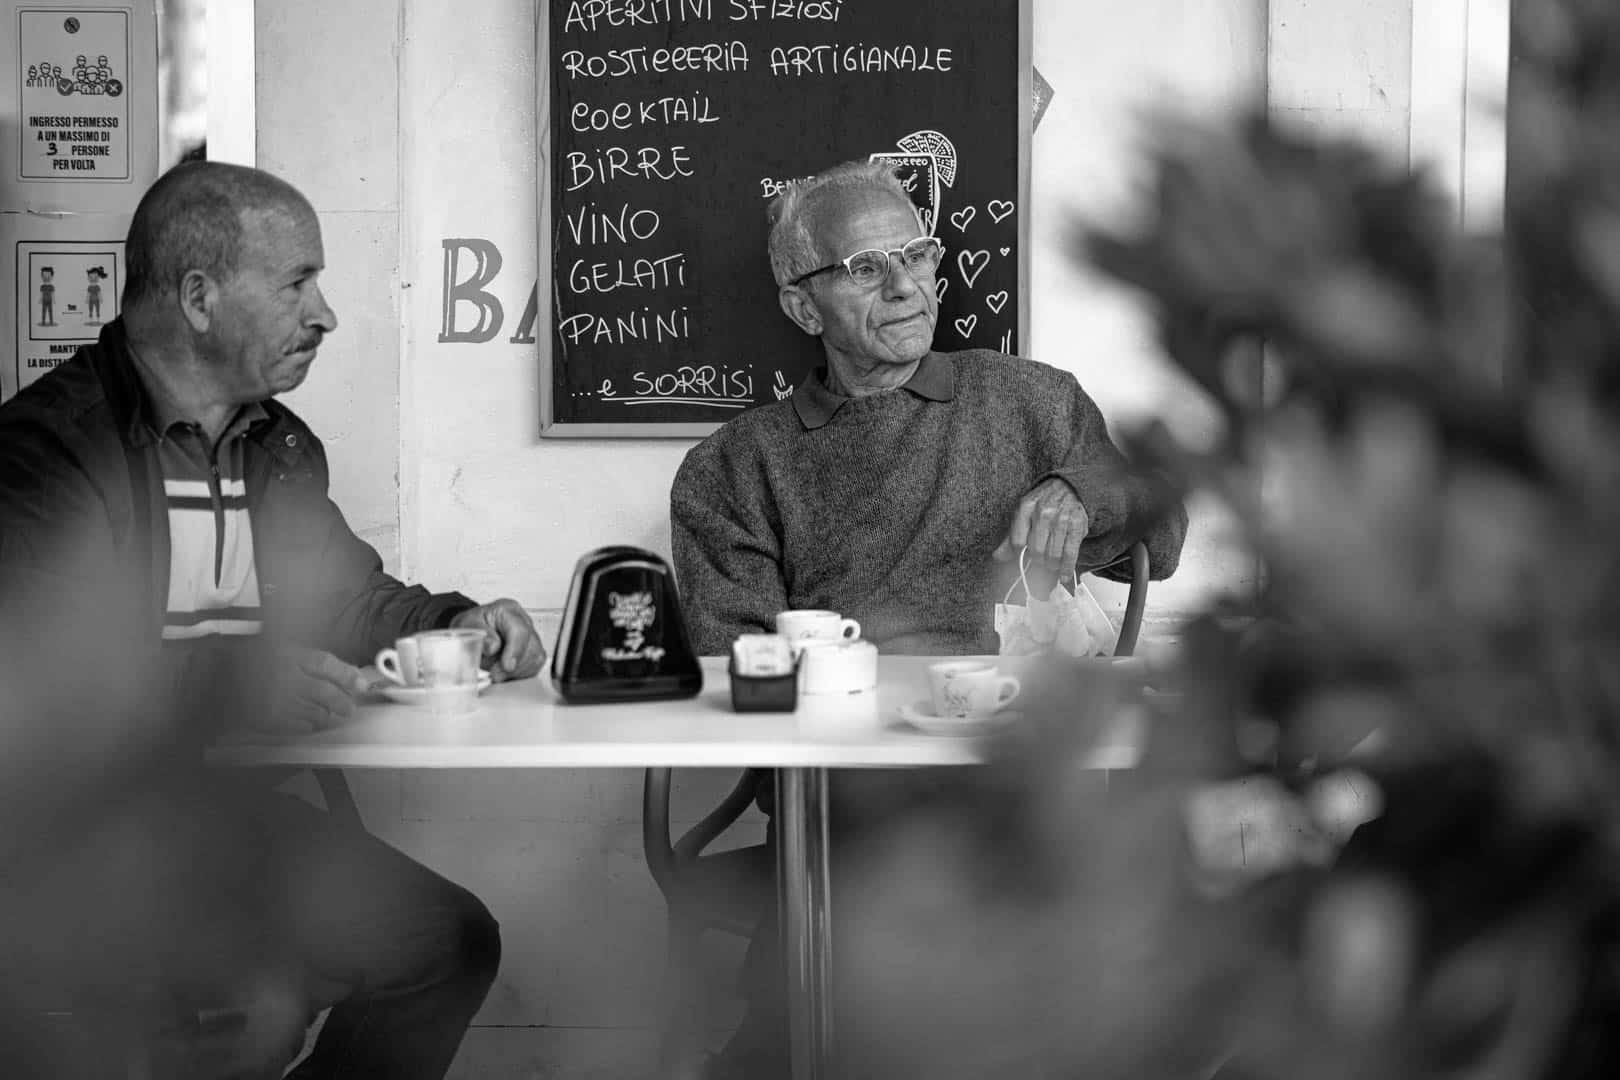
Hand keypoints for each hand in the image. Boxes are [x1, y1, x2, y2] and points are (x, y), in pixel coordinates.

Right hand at [251, 647, 368, 732]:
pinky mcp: (268, 719)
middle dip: (342, 703)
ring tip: (325, 715)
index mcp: (287, 654)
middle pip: (324, 692)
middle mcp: (283, 675)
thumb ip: (315, 664)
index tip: (362, 686)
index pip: (325, 663)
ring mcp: (275, 699)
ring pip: (316, 713)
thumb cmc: (254, 665)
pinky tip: (306, 722)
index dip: (347, 675)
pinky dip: (308, 726)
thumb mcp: (283, 652)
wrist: (214, 682)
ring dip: (325, 716)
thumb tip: (352, 678)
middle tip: (348, 709)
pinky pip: (300, 727)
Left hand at [450, 599, 545, 680]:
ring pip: (535, 658)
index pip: (520, 631)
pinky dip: (519, 674)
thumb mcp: (467, 626)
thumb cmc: (471, 627)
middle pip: (531, 647)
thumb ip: (480, 636)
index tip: (507, 666)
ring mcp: (531, 636)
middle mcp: (524, 621)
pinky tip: (505, 672)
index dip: (515, 650)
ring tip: (496, 670)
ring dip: (515, 671)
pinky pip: (534, 667)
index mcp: (508, 610)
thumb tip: (493, 647)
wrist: (472, 632)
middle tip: (494, 672)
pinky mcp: (533, 652)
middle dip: (513, 666)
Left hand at [992, 477, 1089, 578]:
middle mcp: (1044, 512)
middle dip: (1037, 561)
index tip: (1024, 557)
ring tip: (1051, 565)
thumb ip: (1011, 536)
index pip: (1017, 542)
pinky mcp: (1078, 526)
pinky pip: (1070, 554)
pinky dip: (1066, 569)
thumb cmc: (1044, 503)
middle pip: (1036, 551)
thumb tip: (998, 556)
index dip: (1019, 554)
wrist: (1070, 486)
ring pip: (1053, 555)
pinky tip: (1063, 576)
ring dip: (1051, 566)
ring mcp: (1062, 519)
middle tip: (1040, 561)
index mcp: (1026, 507)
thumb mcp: (1024, 513)